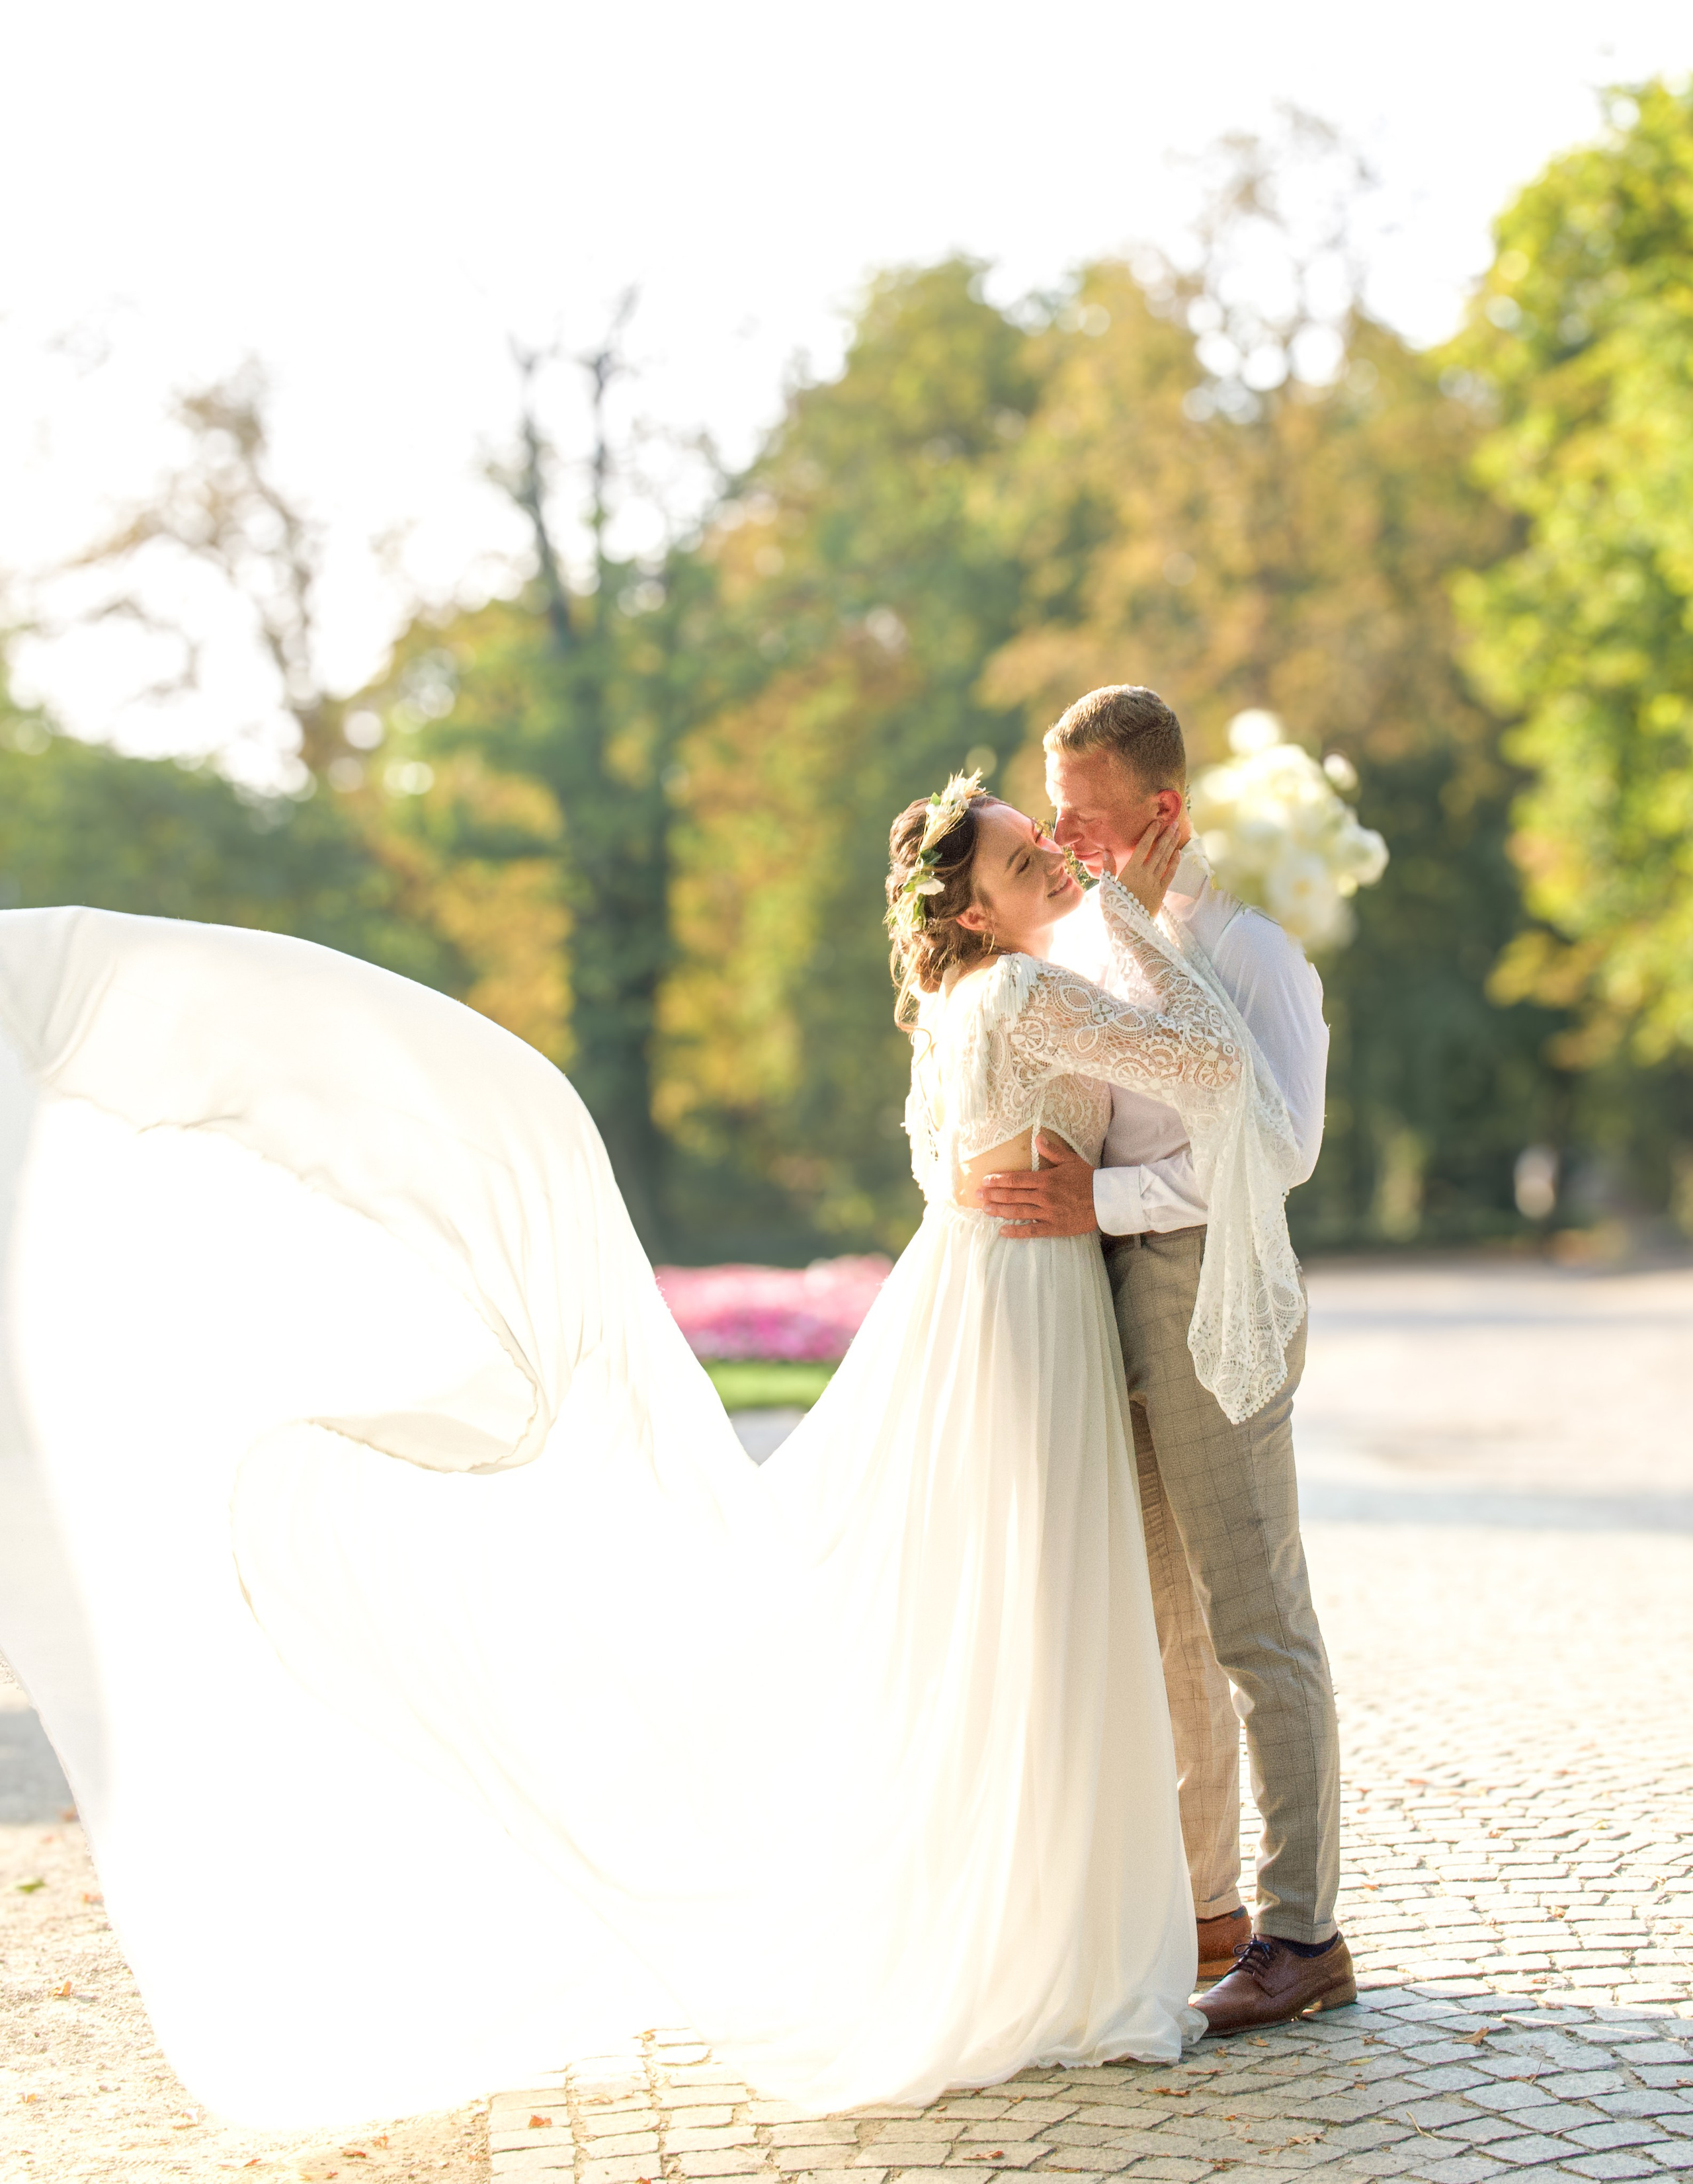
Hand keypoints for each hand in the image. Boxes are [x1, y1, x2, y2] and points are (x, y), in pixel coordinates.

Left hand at [976, 1135, 1099, 1238]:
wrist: (1106, 1200)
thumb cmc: (1088, 1179)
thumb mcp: (1071, 1160)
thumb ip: (1053, 1151)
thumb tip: (1038, 1139)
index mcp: (1046, 1179)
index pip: (1016, 1180)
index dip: (998, 1180)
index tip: (985, 1180)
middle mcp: (1044, 1196)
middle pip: (1013, 1195)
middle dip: (993, 1195)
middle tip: (977, 1195)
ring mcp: (1048, 1213)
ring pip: (1018, 1212)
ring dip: (1000, 1211)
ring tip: (985, 1210)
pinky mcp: (1054, 1227)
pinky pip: (1031, 1230)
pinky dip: (1016, 1231)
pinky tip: (1002, 1231)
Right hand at [1108, 819, 1181, 917]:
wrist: (1130, 928)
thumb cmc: (1114, 908)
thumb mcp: (1106, 888)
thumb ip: (1108, 869)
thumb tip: (1105, 851)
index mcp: (1131, 870)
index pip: (1143, 847)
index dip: (1151, 833)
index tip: (1157, 822)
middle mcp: (1146, 873)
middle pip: (1158, 850)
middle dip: (1166, 836)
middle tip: (1174, 823)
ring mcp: (1155, 882)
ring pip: (1166, 859)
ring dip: (1172, 845)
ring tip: (1177, 832)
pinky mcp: (1161, 891)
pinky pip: (1170, 874)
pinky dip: (1174, 863)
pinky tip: (1178, 853)